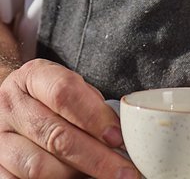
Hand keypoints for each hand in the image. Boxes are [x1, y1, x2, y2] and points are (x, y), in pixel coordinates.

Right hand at [0, 59, 137, 178]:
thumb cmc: (48, 95)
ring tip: (101, 175)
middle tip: (122, 170)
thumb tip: (119, 135)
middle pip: (55, 135)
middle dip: (95, 157)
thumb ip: (90, 103)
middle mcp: (10, 107)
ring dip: (75, 174)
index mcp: (31, 77)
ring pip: (38, 166)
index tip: (118, 137)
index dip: (94, 117)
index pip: (64, 93)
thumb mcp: (67, 84)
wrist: (8, 104)